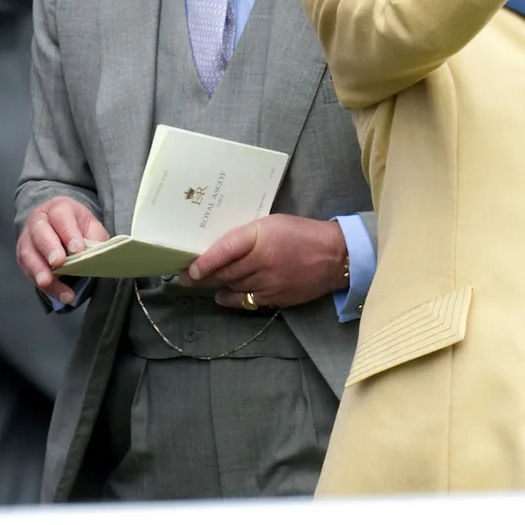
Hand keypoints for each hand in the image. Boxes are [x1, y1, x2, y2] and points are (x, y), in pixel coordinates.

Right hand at [16, 196, 109, 302]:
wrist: (61, 228)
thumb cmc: (78, 226)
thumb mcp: (91, 226)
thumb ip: (94, 237)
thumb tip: (97, 254)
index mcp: (58, 208)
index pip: (61, 217)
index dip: (68, 233)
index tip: (77, 249)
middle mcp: (38, 221)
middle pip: (40, 232)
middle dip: (49, 248)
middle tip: (58, 262)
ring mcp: (27, 239)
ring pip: (28, 253)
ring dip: (38, 269)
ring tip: (48, 282)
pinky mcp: (23, 259)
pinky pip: (29, 272)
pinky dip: (43, 284)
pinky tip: (56, 293)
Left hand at [185, 214, 348, 309]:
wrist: (335, 255)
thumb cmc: (302, 233)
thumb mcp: (273, 223)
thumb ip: (248, 235)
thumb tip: (221, 248)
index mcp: (261, 236)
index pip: (225, 249)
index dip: (205, 261)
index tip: (191, 269)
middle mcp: (262, 260)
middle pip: (226, 272)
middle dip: (205, 275)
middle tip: (189, 276)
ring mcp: (269, 282)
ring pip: (233, 287)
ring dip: (218, 285)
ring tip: (205, 282)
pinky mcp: (276, 298)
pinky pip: (247, 301)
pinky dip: (232, 298)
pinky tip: (223, 295)